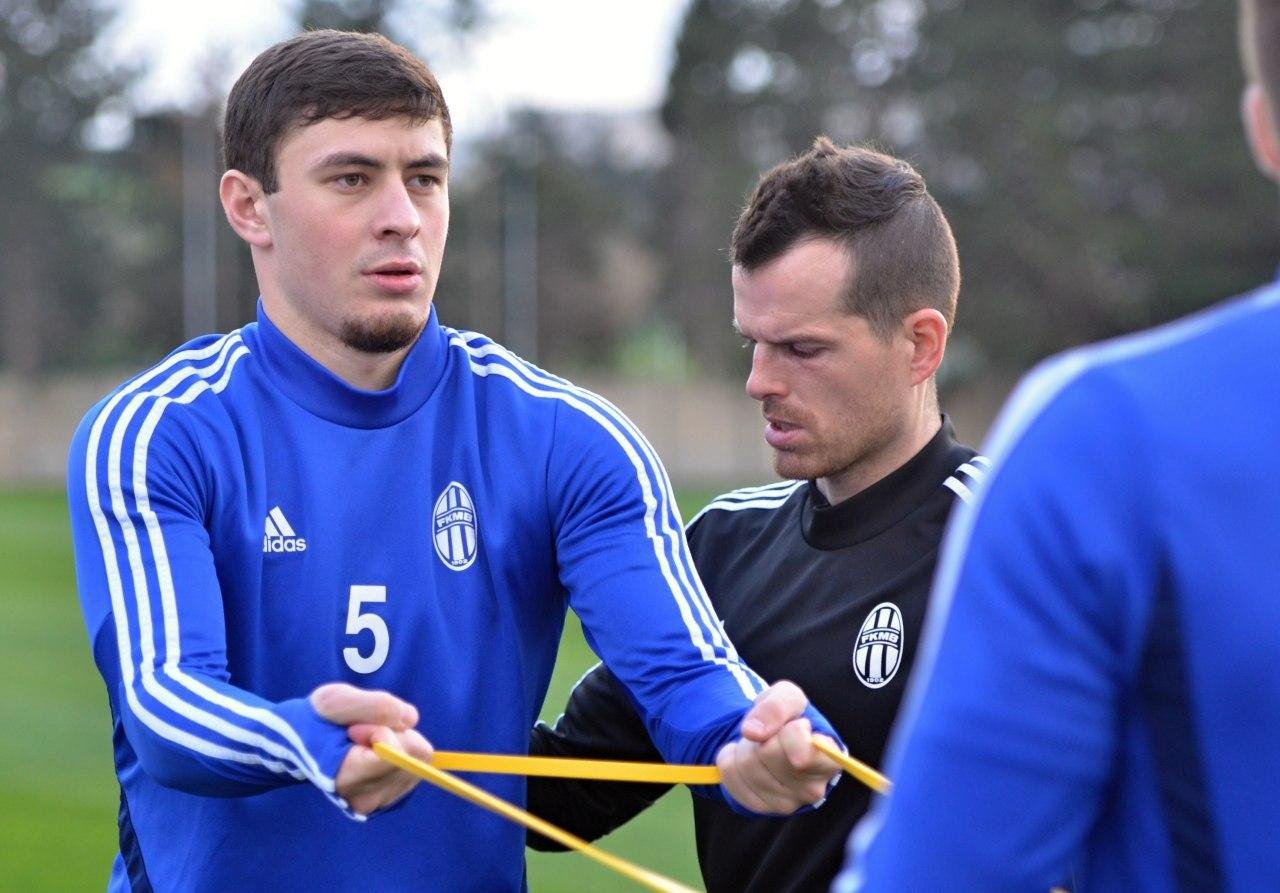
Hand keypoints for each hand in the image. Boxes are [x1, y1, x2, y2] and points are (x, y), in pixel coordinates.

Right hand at [310, 682, 433, 815]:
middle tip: (362, 734)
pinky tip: (374, 755)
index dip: (382, 729)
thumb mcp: (336, 700)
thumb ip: (375, 705)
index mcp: (349, 778)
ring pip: (420, 762)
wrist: (300, 746)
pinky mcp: (387, 802)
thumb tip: (411, 719)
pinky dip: (401, 756)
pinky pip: (416, 770)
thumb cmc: (317, 721)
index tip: (355, 729)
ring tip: (365, 744)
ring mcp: (378, 805)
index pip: (399, 752)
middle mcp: (365, 800)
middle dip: (395, 734)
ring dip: (398, 744)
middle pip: (417, 756)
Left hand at [715, 680, 839, 813]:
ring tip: (759, 747)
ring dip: (745, 747)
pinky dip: (732, 761)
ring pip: (746, 765)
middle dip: (763, 735)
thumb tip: (753, 732)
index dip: (791, 734)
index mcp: (829, 760)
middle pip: (768, 753)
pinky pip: (731, 777)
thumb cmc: (788, 718)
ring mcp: (786, 803)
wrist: (772, 741)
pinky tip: (748, 761)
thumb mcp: (788, 696)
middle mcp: (813, 788)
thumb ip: (776, 706)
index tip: (796, 723)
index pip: (805, 754)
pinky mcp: (761, 806)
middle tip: (771, 734)